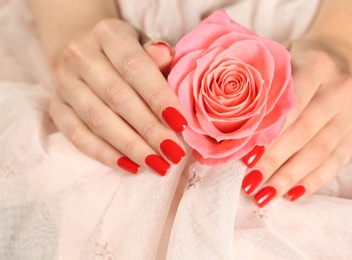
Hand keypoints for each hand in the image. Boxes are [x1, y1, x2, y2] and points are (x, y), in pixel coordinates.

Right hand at [49, 19, 187, 175]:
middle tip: (174, 153)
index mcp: (108, 34)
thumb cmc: (126, 53)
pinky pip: (78, 135)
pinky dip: (105, 154)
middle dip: (149, 129)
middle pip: (117, 97)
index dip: (159, 98)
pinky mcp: (56, 106)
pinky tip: (131, 166)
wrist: (83, 50)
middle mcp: (80, 55)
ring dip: (131, 147)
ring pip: (97, 120)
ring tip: (158, 165)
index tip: (181, 124)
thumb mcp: (144, 46)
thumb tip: (168, 57)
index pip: (135, 67)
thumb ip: (157, 57)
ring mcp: (64, 82)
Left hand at [241, 40, 351, 206]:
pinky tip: (291, 194)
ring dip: (289, 177)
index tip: (245, 156)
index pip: (290, 104)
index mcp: (317, 66)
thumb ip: (258, 81)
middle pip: (303, 132)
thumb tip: (222, 120)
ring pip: (319, 152)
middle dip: (273, 161)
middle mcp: (339, 90)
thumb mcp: (279, 58)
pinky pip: (335, 163)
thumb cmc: (297, 61)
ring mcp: (350, 115)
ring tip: (264, 195)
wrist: (340, 58)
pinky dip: (312, 181)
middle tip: (249, 182)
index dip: (268, 132)